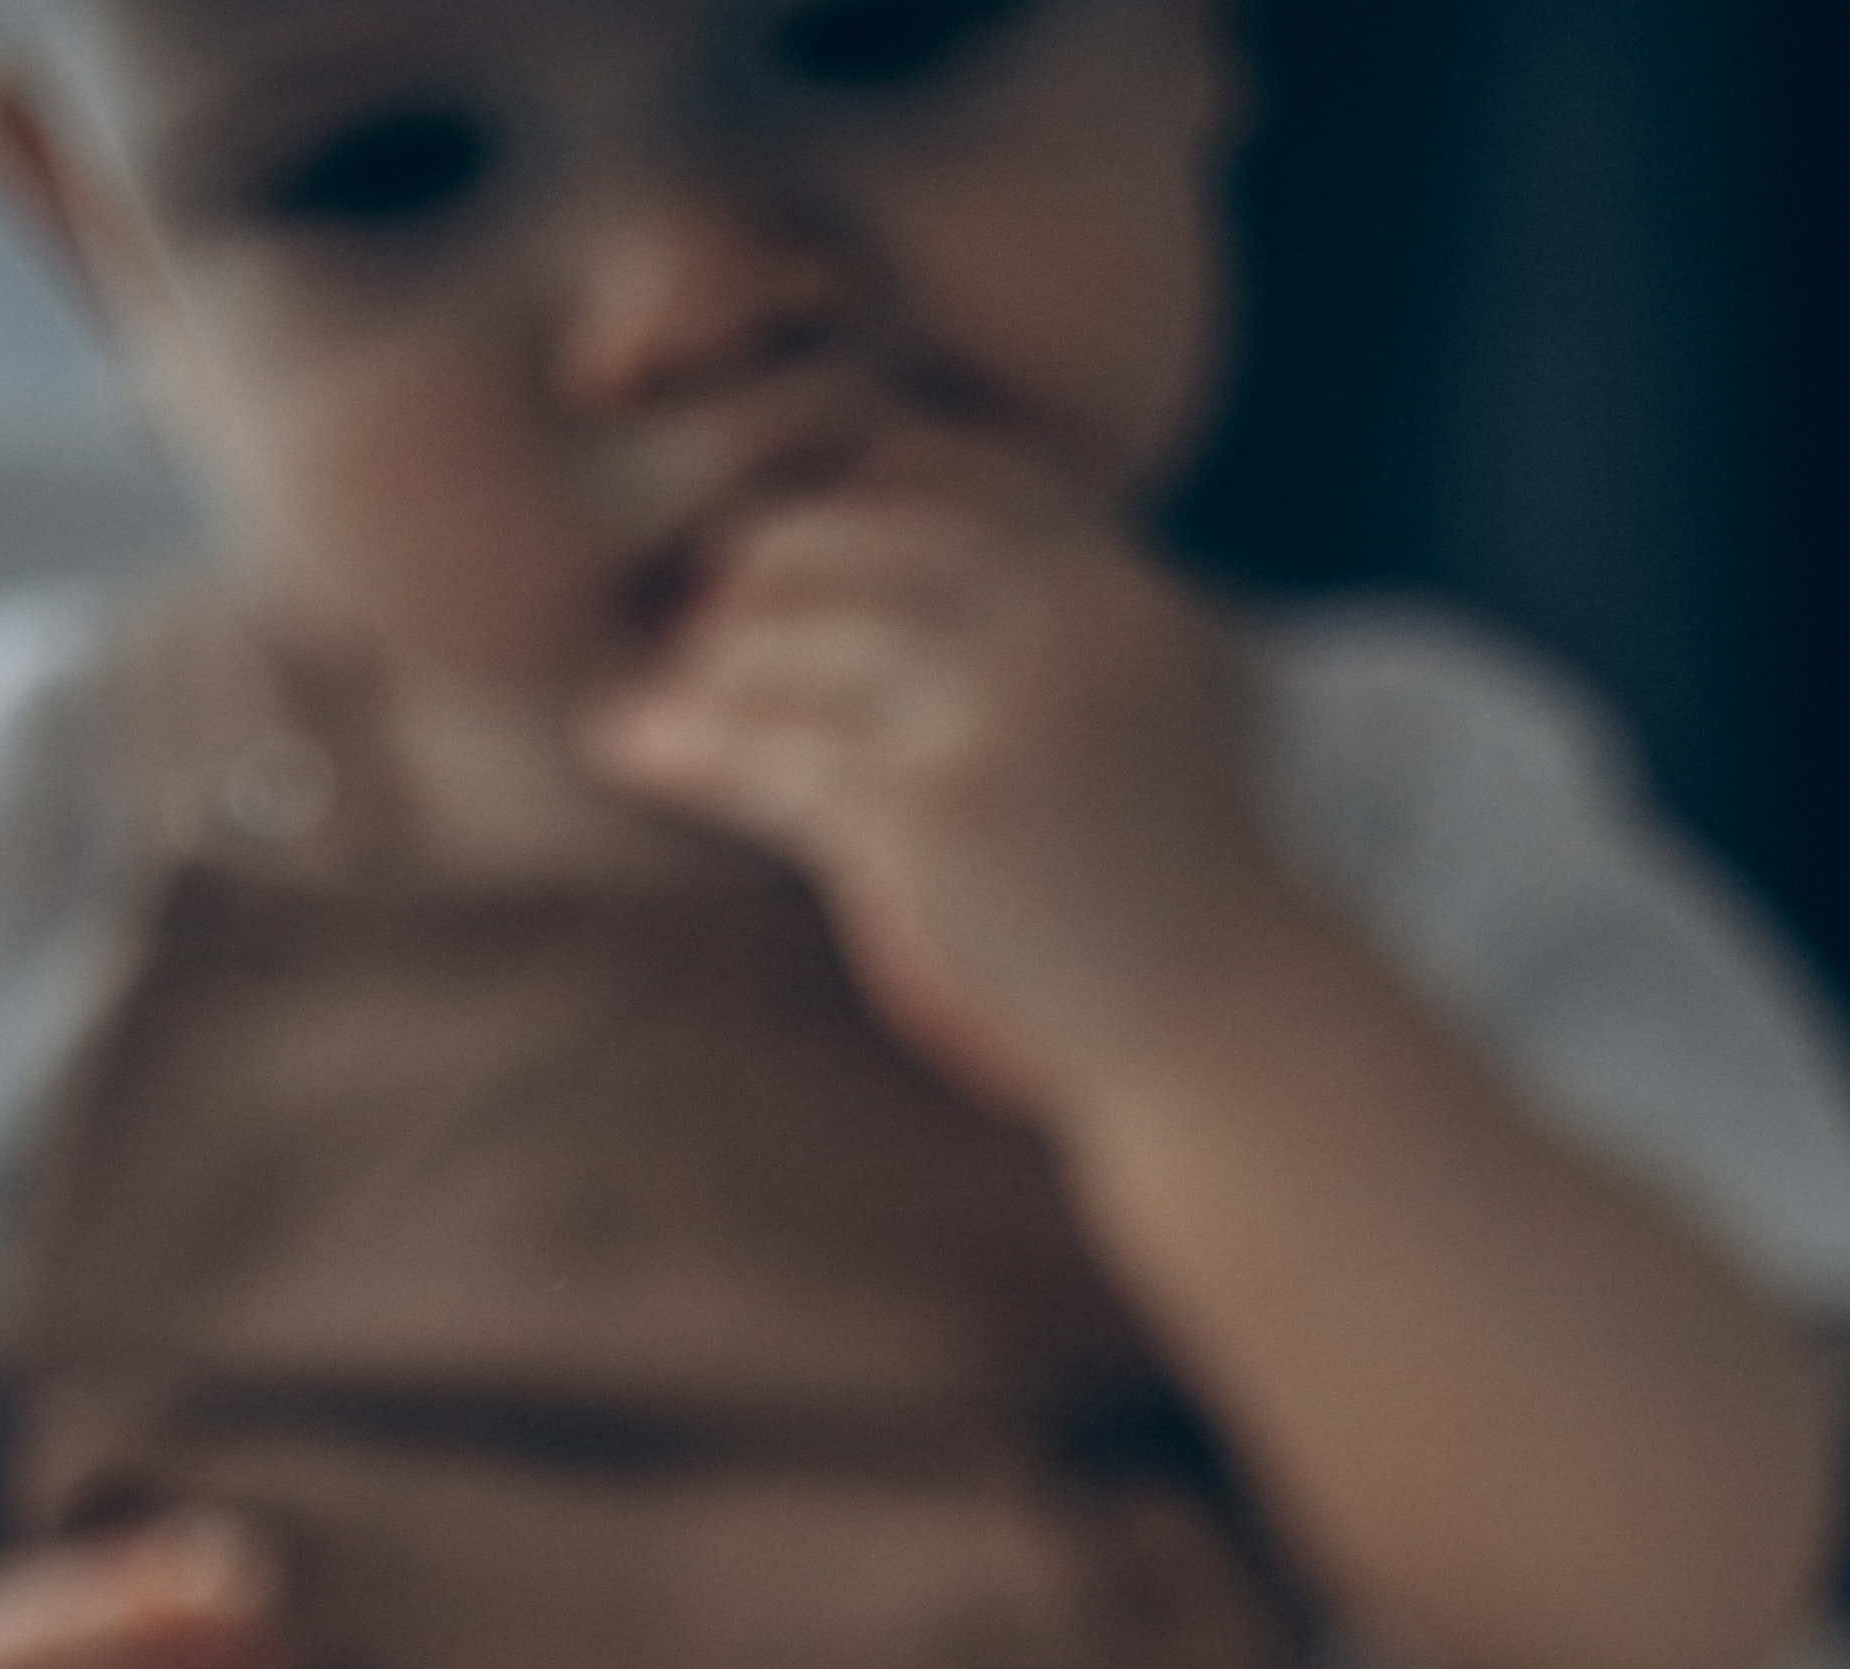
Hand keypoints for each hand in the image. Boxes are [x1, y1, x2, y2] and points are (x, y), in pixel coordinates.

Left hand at [579, 427, 1284, 1117]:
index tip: (781, 559)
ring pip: (789, 637)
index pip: (940, 472)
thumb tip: (945, 586)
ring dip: (706, 663)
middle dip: (753, 572)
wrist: (1224, 1015)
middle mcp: (1054, 611)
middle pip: (844, 534)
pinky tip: (625, 741)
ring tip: (655, 692)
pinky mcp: (933, 805)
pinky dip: (683, 741)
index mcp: (1108, 575)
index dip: (840, 502)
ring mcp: (992, 700)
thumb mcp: (1154, 705)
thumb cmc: (1183, 886)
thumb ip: (1063, 626)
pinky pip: (770, 749)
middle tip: (693, 621)